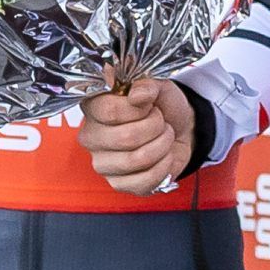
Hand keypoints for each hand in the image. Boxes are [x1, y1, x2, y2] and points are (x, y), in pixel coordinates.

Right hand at [78, 71, 194, 194]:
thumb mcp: (158, 86)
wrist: (179, 130)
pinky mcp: (117, 184)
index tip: (150, 104)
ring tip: (164, 136)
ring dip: (162, 145)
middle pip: (126, 138)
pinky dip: (164, 166)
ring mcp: (102, 163)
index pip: (110, 111)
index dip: (139, 108)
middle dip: (156, 127)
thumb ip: (147, 85)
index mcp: (93, 107)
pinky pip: (145, 180)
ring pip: (138, 159)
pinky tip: (164, 156)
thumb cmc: (161, 107)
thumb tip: (139, 94)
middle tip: (161, 121)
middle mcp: (91, 136)